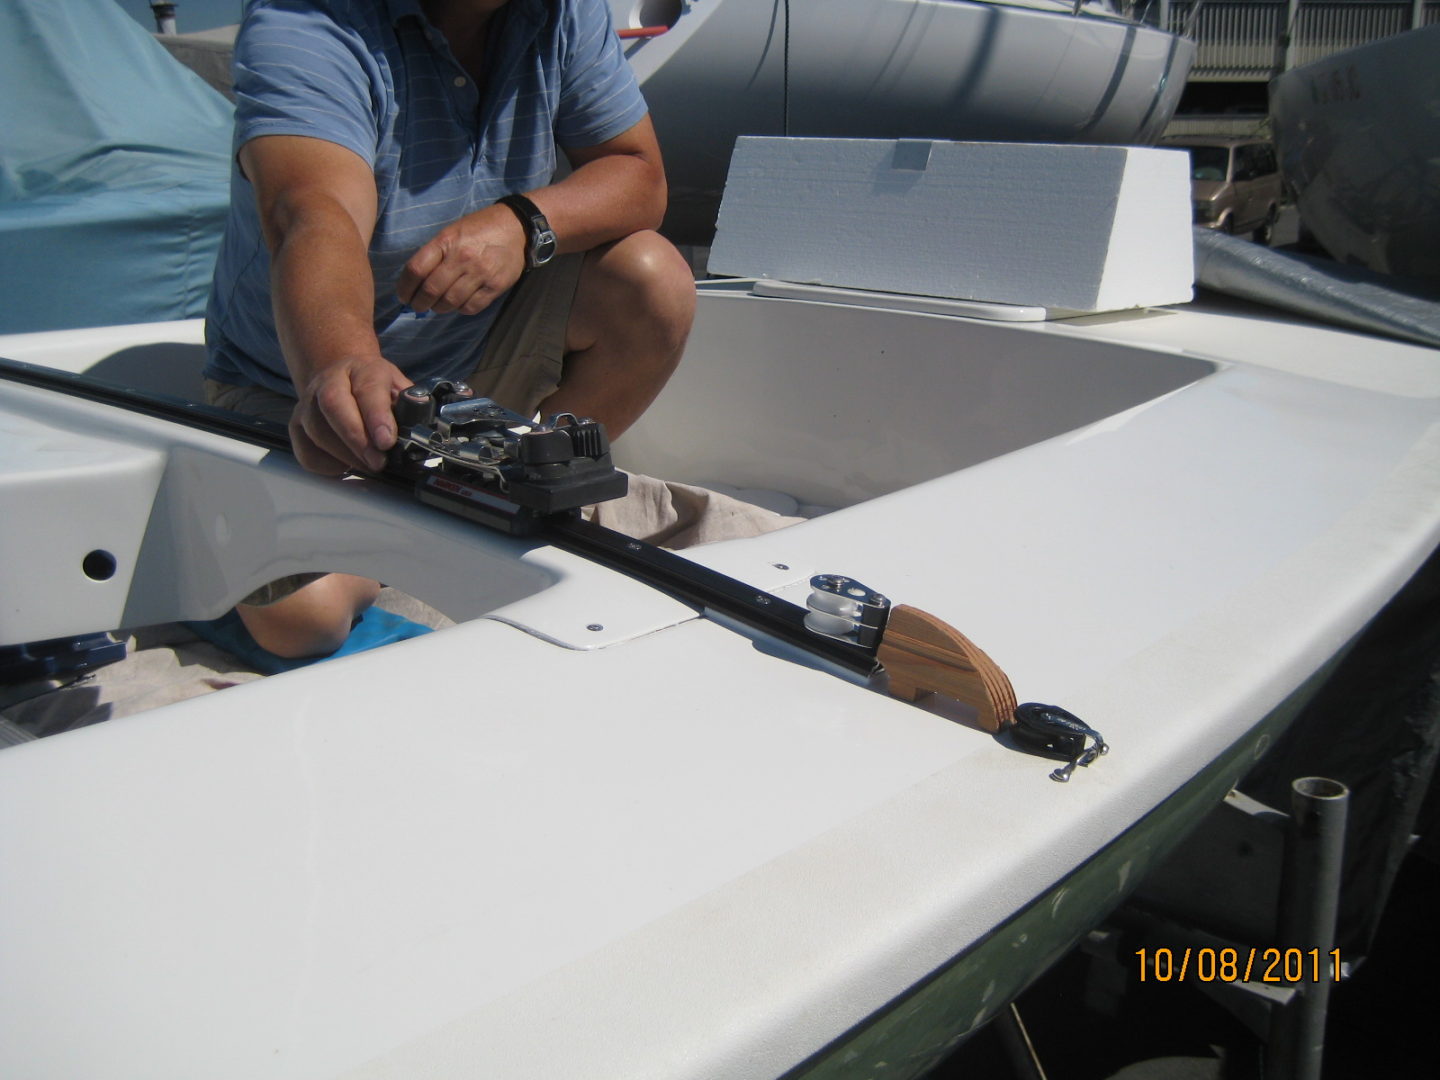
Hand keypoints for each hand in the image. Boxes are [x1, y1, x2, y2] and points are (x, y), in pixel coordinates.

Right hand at [289, 355, 411, 474]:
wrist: (343, 376)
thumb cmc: (376, 387)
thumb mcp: (398, 387)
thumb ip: (408, 406)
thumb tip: (419, 426)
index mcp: (362, 369)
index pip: (368, 389)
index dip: (376, 416)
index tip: (386, 441)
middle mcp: (330, 381)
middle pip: (334, 407)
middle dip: (357, 440)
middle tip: (378, 463)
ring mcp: (308, 402)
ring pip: (317, 431)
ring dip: (345, 456)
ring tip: (369, 466)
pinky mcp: (296, 423)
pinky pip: (306, 450)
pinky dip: (326, 465)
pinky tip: (345, 465)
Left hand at [396, 204, 527, 314]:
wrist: (516, 227)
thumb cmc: (479, 228)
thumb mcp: (452, 232)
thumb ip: (435, 254)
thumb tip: (417, 281)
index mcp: (446, 242)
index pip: (416, 269)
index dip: (405, 287)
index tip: (403, 295)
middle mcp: (462, 258)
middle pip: (431, 290)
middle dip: (420, 303)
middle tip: (417, 306)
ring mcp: (480, 273)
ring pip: (450, 302)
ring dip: (438, 308)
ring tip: (437, 306)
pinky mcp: (495, 286)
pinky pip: (471, 307)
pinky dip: (460, 309)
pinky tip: (459, 304)